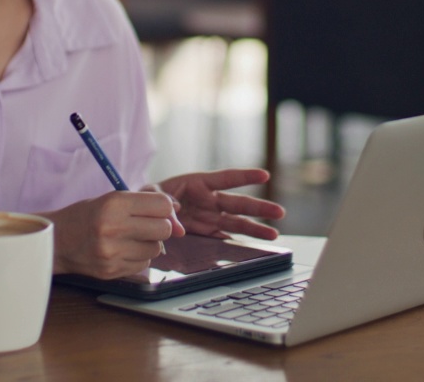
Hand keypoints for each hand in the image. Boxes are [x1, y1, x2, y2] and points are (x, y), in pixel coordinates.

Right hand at [42, 190, 179, 278]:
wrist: (56, 240)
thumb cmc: (87, 215)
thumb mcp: (112, 199)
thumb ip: (145, 203)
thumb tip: (178, 213)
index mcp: (114, 204)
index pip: (162, 206)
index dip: (165, 208)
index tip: (158, 210)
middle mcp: (113, 228)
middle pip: (164, 229)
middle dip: (160, 227)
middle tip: (146, 225)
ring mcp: (112, 252)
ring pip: (156, 249)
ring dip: (149, 243)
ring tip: (130, 238)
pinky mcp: (112, 270)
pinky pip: (143, 264)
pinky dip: (138, 257)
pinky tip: (122, 250)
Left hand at [149, 168, 284, 240]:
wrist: (143, 211)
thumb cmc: (149, 196)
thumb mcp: (151, 195)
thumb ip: (165, 208)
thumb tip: (178, 228)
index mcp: (198, 183)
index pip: (226, 178)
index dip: (245, 176)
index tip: (264, 176)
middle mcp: (209, 199)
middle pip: (238, 203)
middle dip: (259, 208)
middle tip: (279, 212)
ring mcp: (209, 216)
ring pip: (237, 222)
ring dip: (256, 228)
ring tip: (274, 235)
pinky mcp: (206, 231)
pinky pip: (225, 237)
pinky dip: (237, 243)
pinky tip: (253, 248)